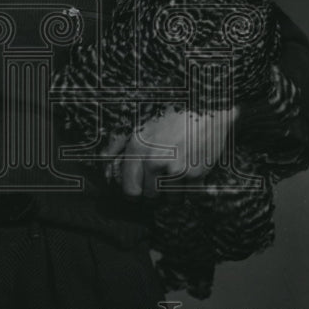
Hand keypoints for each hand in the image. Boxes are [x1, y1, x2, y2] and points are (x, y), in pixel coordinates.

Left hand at [103, 106, 236, 197]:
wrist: (205, 108)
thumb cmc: (170, 116)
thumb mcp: (139, 125)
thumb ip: (117, 146)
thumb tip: (104, 166)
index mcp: (138, 148)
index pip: (130, 191)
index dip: (135, 192)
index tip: (140, 189)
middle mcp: (154, 161)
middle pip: (150, 197)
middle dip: (155, 190)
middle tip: (162, 175)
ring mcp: (176, 168)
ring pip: (170, 200)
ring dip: (173, 192)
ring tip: (177, 172)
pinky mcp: (196, 173)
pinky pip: (189, 195)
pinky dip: (190, 188)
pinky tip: (190, 171)